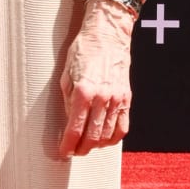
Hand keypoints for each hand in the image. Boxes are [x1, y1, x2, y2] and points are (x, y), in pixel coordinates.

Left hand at [57, 0, 135, 157]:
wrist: (107, 35)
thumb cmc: (83, 51)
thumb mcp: (66, 74)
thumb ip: (68, 100)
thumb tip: (70, 122)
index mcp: (83, 91)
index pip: (75, 128)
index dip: (68, 145)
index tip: (62, 153)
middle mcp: (102, 98)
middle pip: (92, 136)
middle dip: (80, 149)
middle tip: (73, 152)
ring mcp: (117, 99)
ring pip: (107, 135)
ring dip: (95, 146)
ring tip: (85, 147)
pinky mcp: (127, 99)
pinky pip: (122, 127)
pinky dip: (113, 139)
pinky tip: (104, 140)